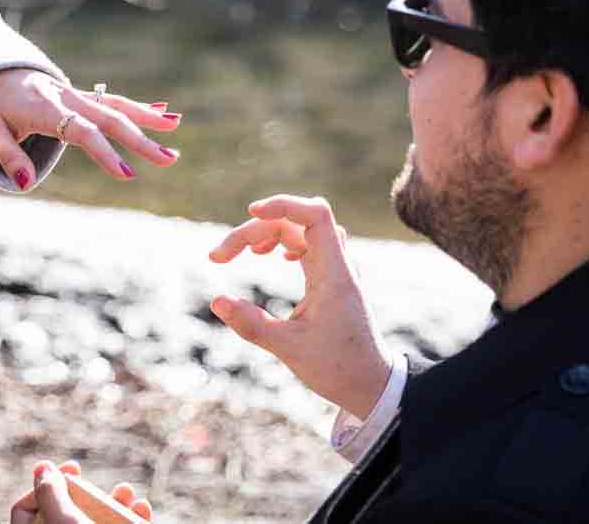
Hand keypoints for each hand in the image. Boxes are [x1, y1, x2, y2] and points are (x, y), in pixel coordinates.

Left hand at [0, 69, 179, 188]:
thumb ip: (8, 157)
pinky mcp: (78, 96)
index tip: (126, 173)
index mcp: (44, 108)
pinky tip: (162, 113)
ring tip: (175, 128)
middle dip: (140, 138)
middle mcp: (65, 97)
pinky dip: (137, 106)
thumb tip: (26, 184)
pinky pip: (111, 100)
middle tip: (168, 159)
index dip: (104, 152)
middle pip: (108, 117)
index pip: (81, 131)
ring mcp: (74, 94)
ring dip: (146, 117)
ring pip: (115, 104)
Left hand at [11, 461, 152, 522]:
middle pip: (62, 512)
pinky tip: (142, 509)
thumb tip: (42, 467)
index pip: (24, 512)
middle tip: (85, 477)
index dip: (41, 486)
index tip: (67, 473)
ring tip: (128, 492)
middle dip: (83, 489)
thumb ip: (50, 493)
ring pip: (94, 521)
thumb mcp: (64, 520)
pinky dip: (132, 517)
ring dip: (114, 501)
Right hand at [207, 195, 390, 416]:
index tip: (251, 212)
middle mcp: (339, 265)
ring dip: (267, 233)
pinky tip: (270, 255)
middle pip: (294, 222)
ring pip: (299, 231)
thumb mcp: (289, 349)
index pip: (315, 214)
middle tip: (219, 257)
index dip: (283, 204)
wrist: (372, 384)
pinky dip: (283, 241)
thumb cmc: (338, 369)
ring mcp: (338, 269)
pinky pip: (308, 242)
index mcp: (334, 274)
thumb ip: (252, 325)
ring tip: (241, 253)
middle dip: (254, 230)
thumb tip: (216, 301)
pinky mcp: (333, 278)